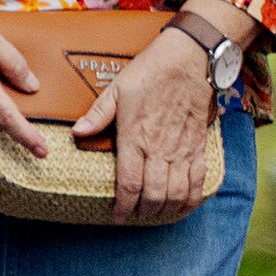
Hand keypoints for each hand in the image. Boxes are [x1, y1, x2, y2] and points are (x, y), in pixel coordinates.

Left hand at [72, 11, 229, 219]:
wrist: (189, 58)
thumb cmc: (151, 71)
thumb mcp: (117, 89)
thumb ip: (98, 115)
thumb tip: (77, 132)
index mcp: (135, 137)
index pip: (129, 184)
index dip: (123, 207)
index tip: (118, 216)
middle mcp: (159, 149)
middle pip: (153, 195)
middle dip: (143, 212)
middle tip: (135, 216)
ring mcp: (182, 149)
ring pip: (176, 193)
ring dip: (166, 209)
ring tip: (156, 214)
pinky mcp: (198, 146)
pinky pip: (198, 181)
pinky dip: (192, 199)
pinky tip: (184, 206)